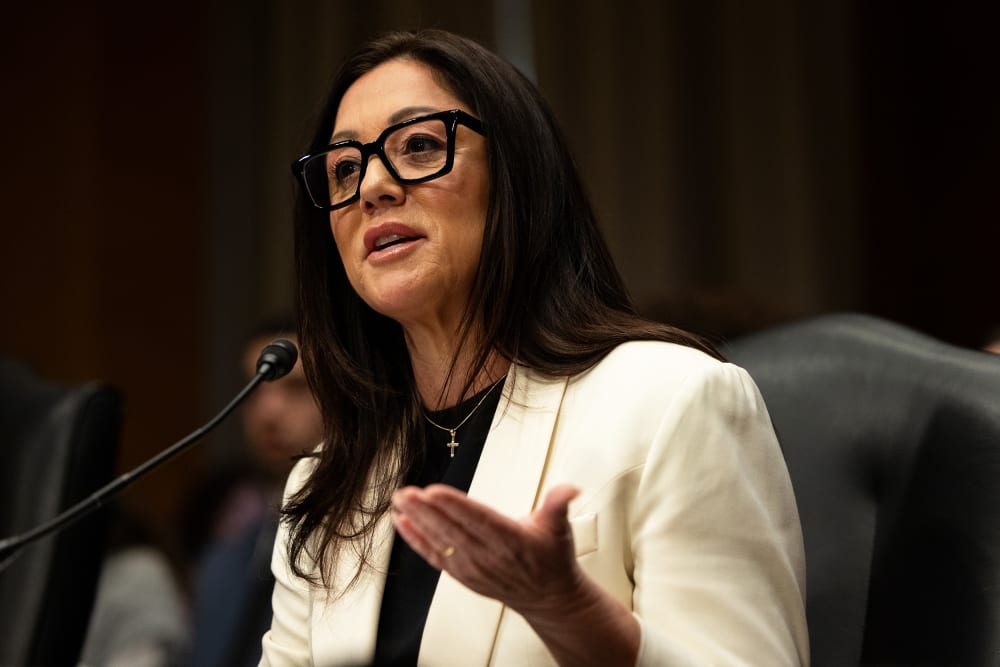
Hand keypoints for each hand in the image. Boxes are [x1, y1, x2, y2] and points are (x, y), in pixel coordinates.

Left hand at [390, 483, 582, 614]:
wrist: (548, 597)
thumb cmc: (550, 559)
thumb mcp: (560, 527)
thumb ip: (559, 504)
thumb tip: (569, 489)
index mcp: (511, 539)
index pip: (478, 519)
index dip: (454, 505)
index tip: (434, 491)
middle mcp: (488, 555)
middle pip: (451, 529)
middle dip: (425, 510)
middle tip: (406, 492)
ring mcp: (472, 567)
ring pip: (439, 541)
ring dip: (417, 521)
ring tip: (400, 501)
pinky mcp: (462, 573)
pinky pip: (434, 556)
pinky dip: (416, 540)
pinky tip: (403, 524)